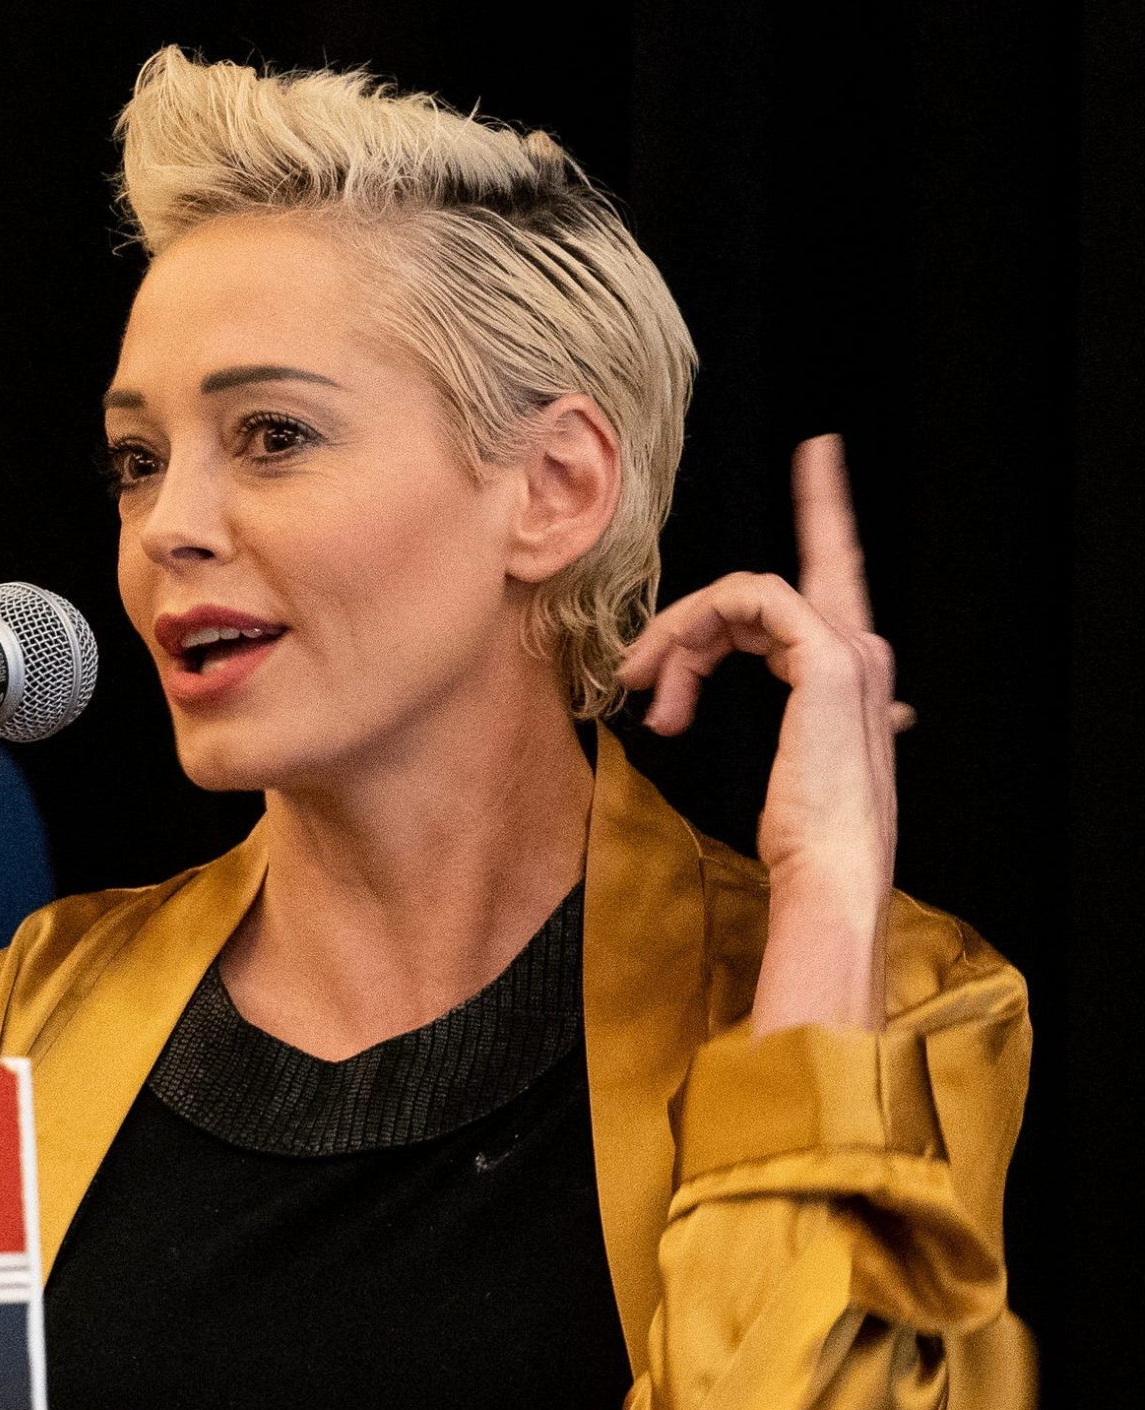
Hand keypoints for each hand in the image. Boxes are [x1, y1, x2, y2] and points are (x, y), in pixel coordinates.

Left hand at [615, 435, 901, 1031]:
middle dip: (684, 623)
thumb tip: (726, 711)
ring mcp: (848, 650)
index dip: (827, 509)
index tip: (818, 452)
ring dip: (677, 640)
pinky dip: (696, 633)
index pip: (832, 575)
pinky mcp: (825, 658)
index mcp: (849, 672)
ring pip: (741, 596)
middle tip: (632, 674)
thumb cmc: (800, 839)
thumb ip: (782, 723)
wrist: (830, 877)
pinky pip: (749, 603)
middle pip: (757, 594)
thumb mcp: (781, 769)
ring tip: (649, 698)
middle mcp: (858, 650)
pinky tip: (670, 687)